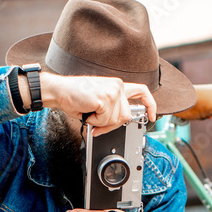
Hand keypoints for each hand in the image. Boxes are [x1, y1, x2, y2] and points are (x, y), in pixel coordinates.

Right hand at [34, 73, 156, 134]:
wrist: (60, 91)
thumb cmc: (75, 97)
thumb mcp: (98, 104)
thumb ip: (111, 111)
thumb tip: (114, 126)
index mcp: (116, 86)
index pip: (142, 91)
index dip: (150, 105)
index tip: (152, 116)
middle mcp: (117, 86)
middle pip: (126, 116)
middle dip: (111, 124)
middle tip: (97, 121)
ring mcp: (112, 91)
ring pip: (116, 120)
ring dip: (101, 122)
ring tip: (90, 111)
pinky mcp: (105, 98)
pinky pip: (105, 120)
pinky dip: (94, 121)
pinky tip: (87, 110)